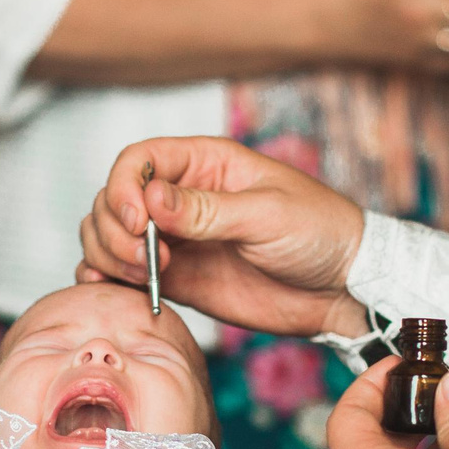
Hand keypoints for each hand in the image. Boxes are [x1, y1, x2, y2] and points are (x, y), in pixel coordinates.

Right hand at [77, 137, 369, 336]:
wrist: (340, 288)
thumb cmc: (319, 232)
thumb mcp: (267, 214)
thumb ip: (207, 210)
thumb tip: (151, 199)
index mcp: (205, 163)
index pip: (138, 160)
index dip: (124, 188)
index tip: (136, 222)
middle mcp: (182, 197)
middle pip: (113, 199)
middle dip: (114, 229)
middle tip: (145, 259)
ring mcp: (176, 239)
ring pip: (109, 235)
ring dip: (108, 254)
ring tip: (142, 275)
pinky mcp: (178, 278)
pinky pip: (124, 274)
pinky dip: (107, 279)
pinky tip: (115, 288)